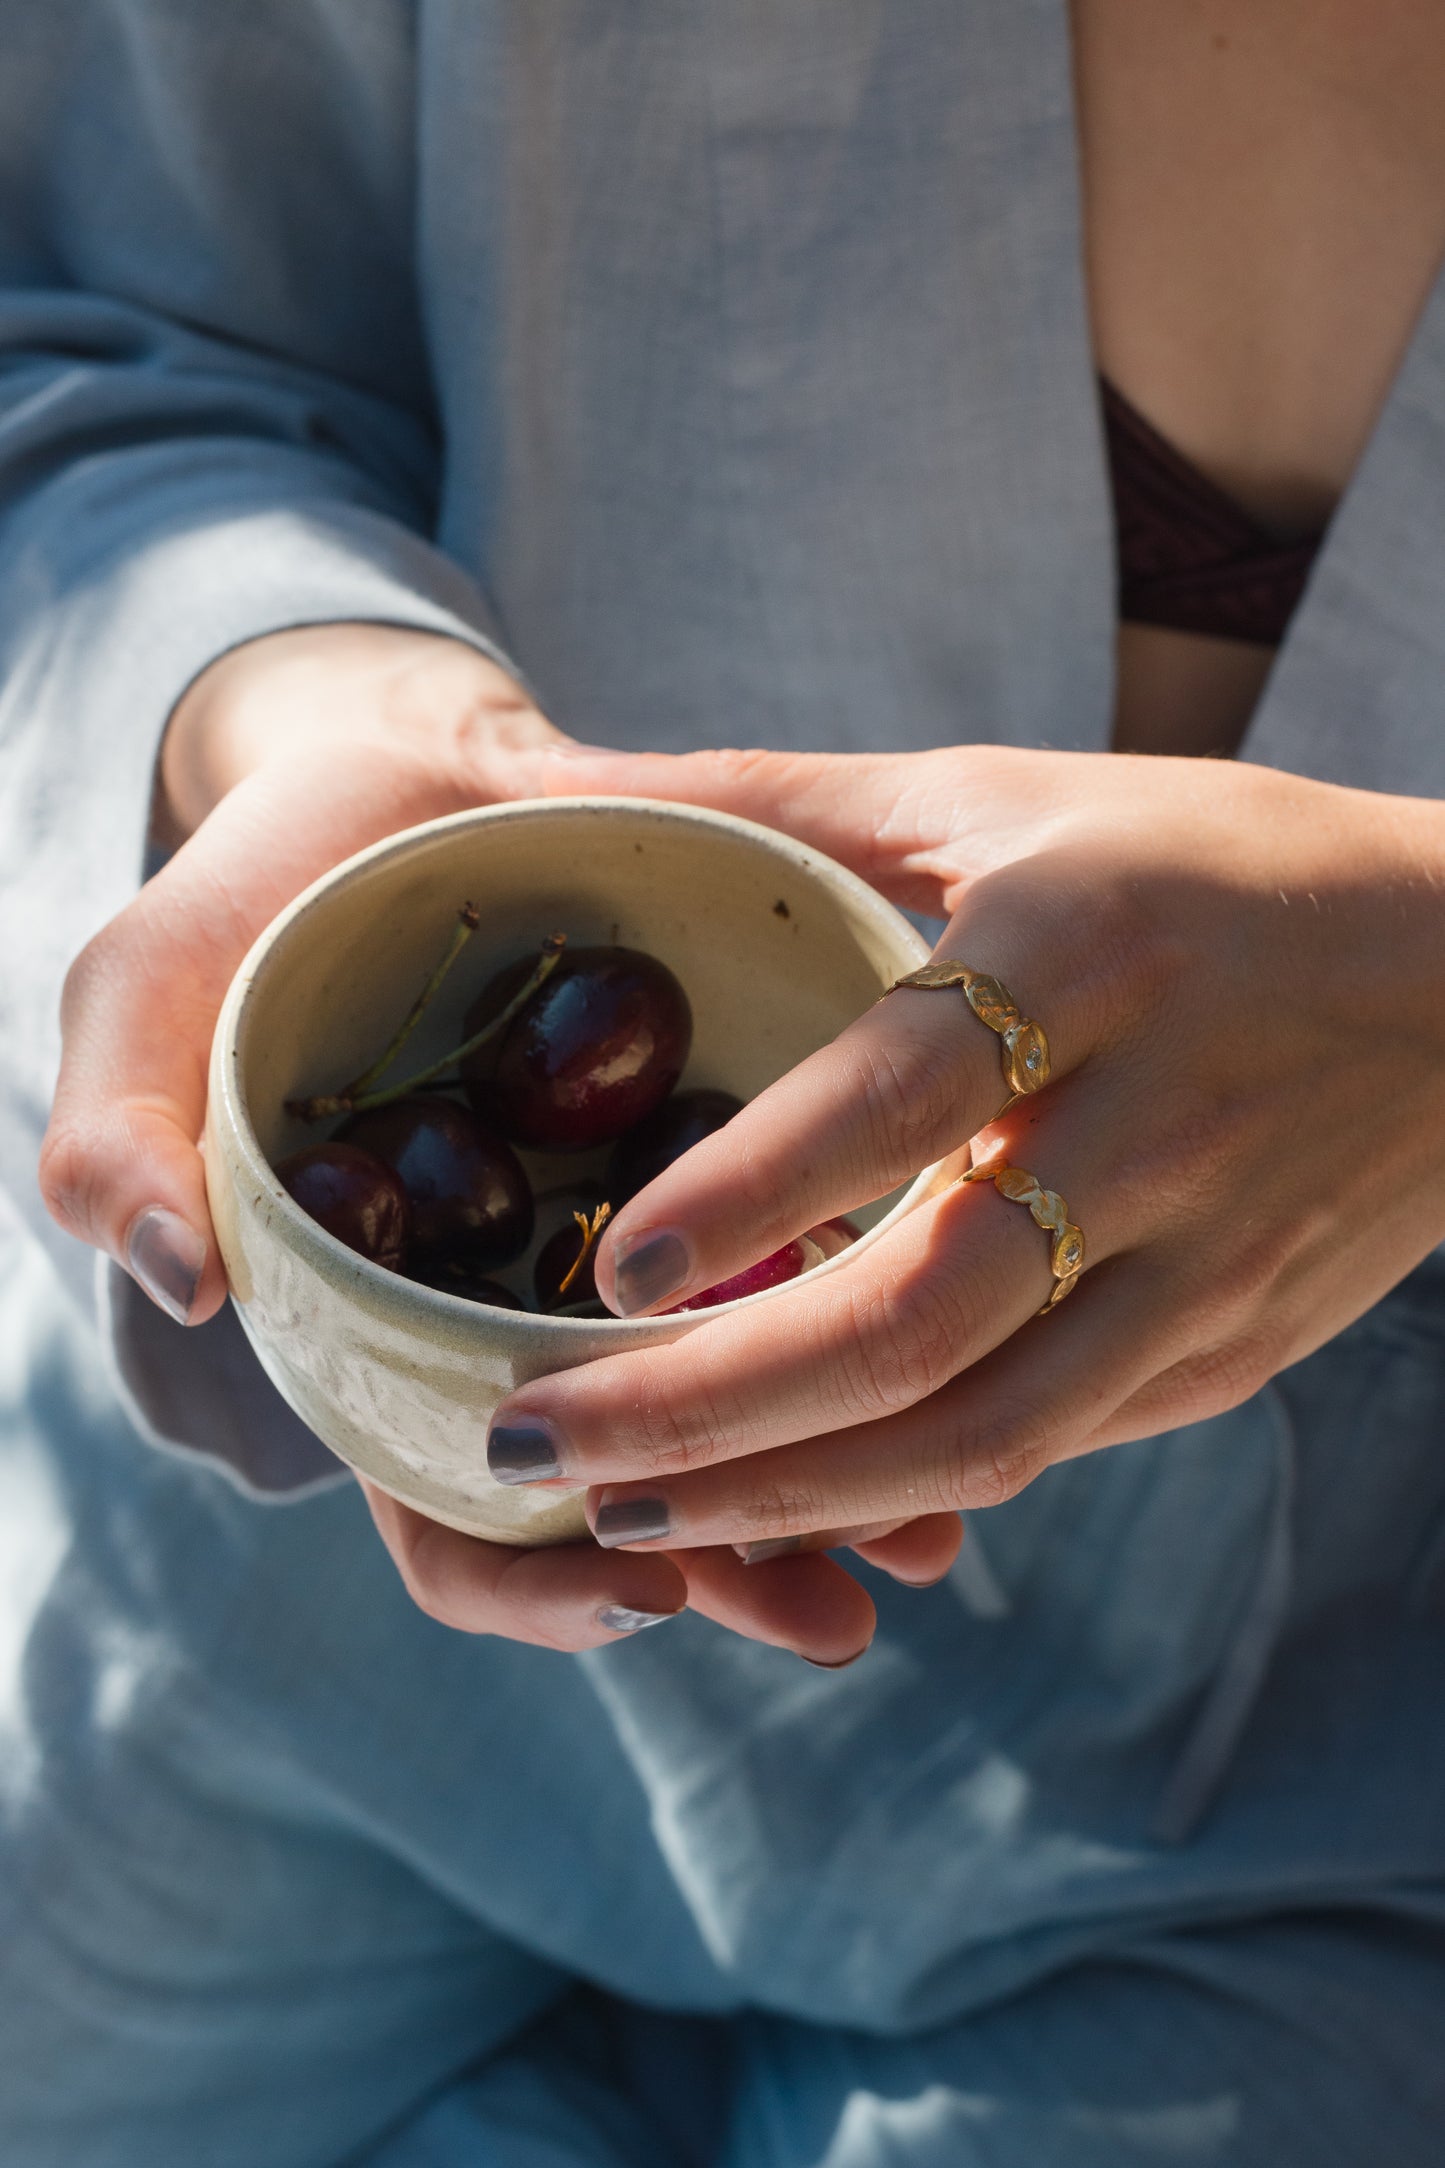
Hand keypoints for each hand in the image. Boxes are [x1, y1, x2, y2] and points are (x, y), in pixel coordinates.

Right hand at [37, 629, 955, 1657]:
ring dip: (825, 1496)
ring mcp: (616, 1266)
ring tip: (931, 1540)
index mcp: (378, 1338)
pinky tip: (955, 1369)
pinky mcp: (713, 1187)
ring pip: (729, 1425)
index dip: (529, 1577)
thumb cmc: (264, 895)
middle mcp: (512, 1328)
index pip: (443, 1515)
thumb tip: (185, 1282)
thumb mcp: (150, 991)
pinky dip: (865, 1349)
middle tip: (837, 1612)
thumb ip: (122, 1134)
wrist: (403, 785)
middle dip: (725, 1569)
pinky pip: (798, 1292)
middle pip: (620, 1503)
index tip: (642, 1586)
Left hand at [476, 741, 1444, 1570]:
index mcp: (1088, 952)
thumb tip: (543, 789)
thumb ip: (770, 799)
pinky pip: (1044, 1448)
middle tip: (535, 1444)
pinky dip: (895, 1494)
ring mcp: (1204, 1264)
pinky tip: (772, 1502)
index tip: (608, 1274)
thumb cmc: (1206, 866)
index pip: (901, 1094)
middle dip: (712, 1408)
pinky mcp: (1226, 1352)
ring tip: (621, 1519)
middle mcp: (1153, 1124)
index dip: (754, 1193)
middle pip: (921, 1315)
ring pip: (980, 1431)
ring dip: (785, 1492)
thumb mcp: (1002, 795)